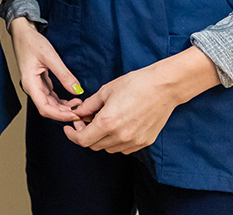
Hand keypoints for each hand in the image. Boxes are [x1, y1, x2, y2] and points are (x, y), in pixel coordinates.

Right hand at [9, 17, 84, 121]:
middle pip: (48, 109)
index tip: (75, 114)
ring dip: (63, 108)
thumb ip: (64, 75)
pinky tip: (71, 99)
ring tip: (79, 105)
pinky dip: (61, 101)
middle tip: (81, 112)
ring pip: (50, 104)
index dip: (60, 115)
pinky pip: (50, 96)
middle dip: (64, 113)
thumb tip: (77, 90)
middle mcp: (31, 87)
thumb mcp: (50, 56)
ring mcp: (35, 85)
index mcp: (30, 83)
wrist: (22, 32)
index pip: (45, 108)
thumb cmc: (31, 42)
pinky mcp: (39, 82)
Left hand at [64, 47, 219, 153]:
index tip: (69, 128)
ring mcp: (133, 141)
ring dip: (101, 138)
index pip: (83, 140)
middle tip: (84, 121)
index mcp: (107, 122)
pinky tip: (117, 126)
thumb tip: (78, 112)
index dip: (72, 135)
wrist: (163, 87)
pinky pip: (123, 148)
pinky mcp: (144, 142)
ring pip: (108, 148)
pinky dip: (115, 141)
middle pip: (94, 145)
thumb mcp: (106, 91)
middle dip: (85, 134)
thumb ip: (89, 105)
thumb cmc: (135, 84)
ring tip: (102, 122)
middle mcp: (120, 136)